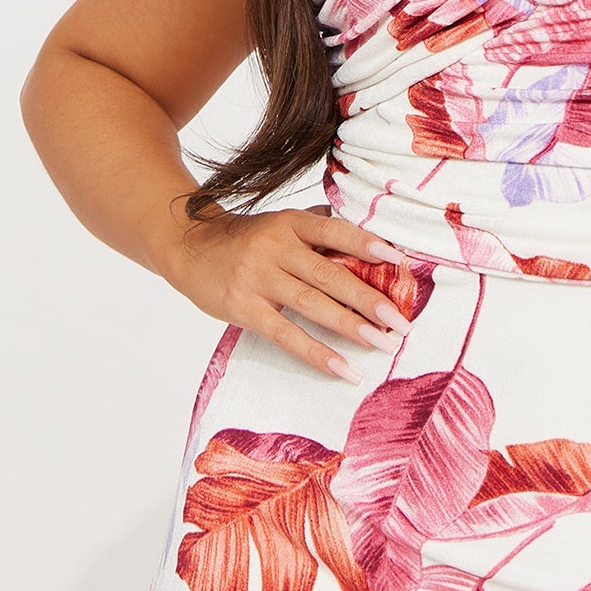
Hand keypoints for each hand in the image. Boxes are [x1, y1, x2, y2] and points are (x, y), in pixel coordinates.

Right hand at [166, 202, 411, 382]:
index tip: (400, 261)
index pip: (334, 231)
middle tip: (402, 321)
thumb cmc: (246, 239)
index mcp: (289, 223)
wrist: (188, 248)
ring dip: (351, 326)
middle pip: (329, 274)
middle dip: (369, 299)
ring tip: (382, 344)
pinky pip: (285, 334)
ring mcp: (257, 277)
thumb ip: (318, 229)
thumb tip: (371, 239)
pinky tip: (343, 368)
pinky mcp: (243, 307)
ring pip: (312, 304)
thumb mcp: (280, 224)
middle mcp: (275, 247)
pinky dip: (316, 353)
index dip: (367, 245)